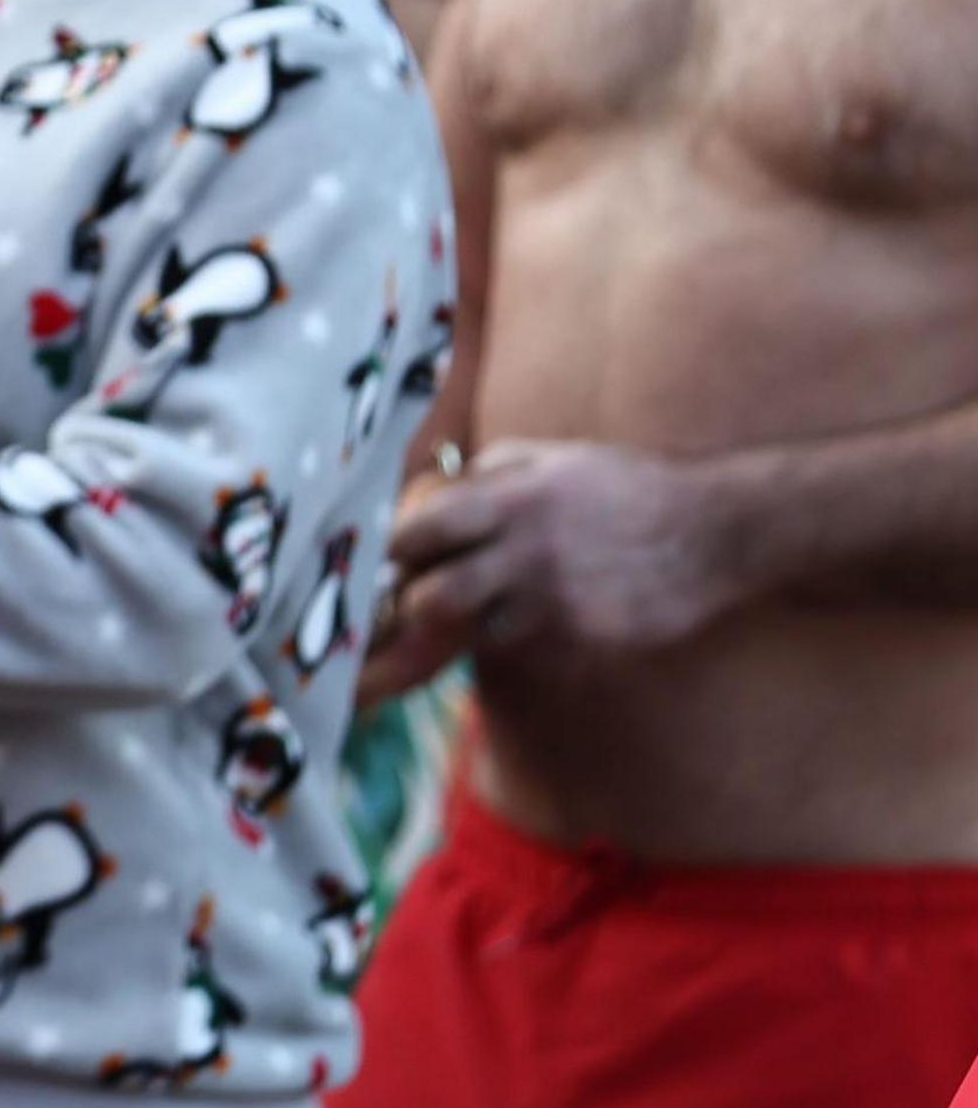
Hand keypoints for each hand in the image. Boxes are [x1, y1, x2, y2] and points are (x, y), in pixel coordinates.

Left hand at [383, 437, 743, 671]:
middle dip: (414, 602)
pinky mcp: (588, 641)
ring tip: (488, 602)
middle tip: (419, 594)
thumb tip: (432, 496)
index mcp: (514, 499)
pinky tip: (539, 615)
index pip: (420, 530)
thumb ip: (488, 472)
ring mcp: (560, 604)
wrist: (718, 533)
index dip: (395, 547)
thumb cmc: (629, 488)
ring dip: (469, 624)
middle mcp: (530, 554)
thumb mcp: (555, 458)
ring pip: (476, 634)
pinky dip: (520, 638)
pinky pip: (528, 649)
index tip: (390, 554)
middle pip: (432, 598)